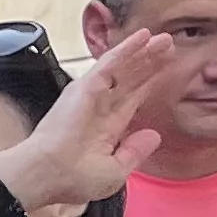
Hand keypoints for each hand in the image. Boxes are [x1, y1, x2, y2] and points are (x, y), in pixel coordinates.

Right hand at [0, 22, 202, 216]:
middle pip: (130, 80)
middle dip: (149, 63)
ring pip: (123, 68)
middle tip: (169, 47)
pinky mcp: (85, 87)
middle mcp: (98, 109)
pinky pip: (110, 63)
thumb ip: (135, 153)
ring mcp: (91, 96)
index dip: (149, 84)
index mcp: (105, 129)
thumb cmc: (72, 179)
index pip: (132, 100)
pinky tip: (144, 36)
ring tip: (164, 38)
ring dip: (142, 52)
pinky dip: (127, 49)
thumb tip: (153, 135)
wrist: (46, 174)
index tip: (166, 71)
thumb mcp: (115, 172)